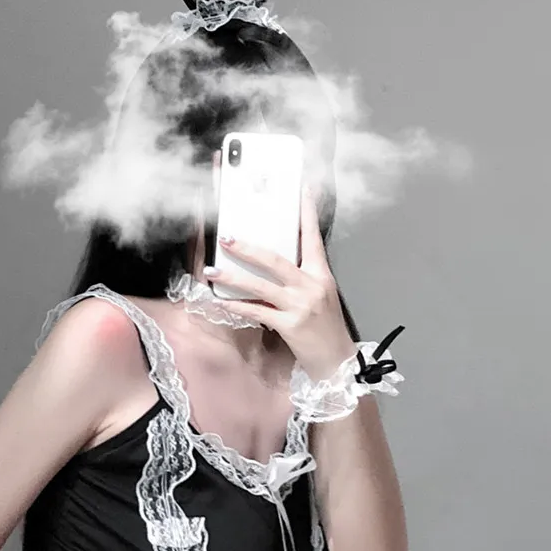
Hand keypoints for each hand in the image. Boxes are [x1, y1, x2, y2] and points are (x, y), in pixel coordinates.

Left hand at [201, 166, 357, 380]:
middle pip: (276, 259)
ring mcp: (300, 305)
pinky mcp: (290, 325)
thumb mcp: (321, 296)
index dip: (308, 212)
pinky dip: (237, 305)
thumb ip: (301, 278)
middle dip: (248, 248)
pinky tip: (221, 300)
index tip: (302, 189)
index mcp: (321, 275)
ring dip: (233, 276)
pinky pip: (257, 311)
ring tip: (212, 269)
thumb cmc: (326, 328)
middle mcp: (311, 286)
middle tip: (227, 237)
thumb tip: (273, 265)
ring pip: (261, 285)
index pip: (314, 237)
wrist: (338, 362)